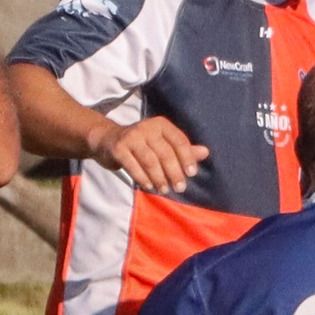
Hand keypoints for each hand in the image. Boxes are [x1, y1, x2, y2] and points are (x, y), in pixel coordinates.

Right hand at [90, 116, 208, 193]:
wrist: (108, 140)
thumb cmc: (143, 145)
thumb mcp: (163, 144)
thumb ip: (184, 149)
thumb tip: (205, 152)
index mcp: (161, 125)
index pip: (179, 141)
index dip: (187, 158)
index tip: (192, 174)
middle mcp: (147, 127)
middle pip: (165, 153)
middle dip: (174, 172)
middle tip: (180, 188)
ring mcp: (131, 137)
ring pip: (150, 161)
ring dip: (159, 178)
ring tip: (164, 189)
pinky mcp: (118, 148)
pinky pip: (133, 166)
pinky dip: (142, 178)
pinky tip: (149, 186)